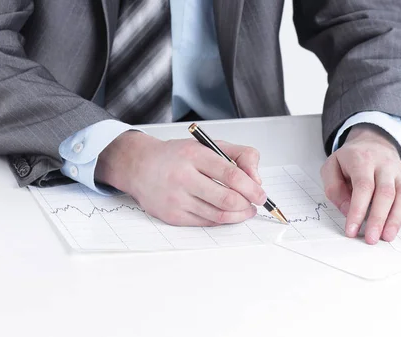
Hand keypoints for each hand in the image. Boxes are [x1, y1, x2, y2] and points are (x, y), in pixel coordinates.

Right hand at [95, 131, 266, 226]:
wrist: (139, 167)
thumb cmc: (177, 156)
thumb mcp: (209, 145)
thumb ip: (240, 156)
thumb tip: (256, 180)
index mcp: (194, 155)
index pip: (231, 175)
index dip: (251, 188)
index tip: (261, 194)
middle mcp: (183, 177)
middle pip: (227, 200)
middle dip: (247, 204)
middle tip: (255, 203)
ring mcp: (176, 199)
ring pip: (218, 216)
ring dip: (238, 215)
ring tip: (245, 210)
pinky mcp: (172, 216)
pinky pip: (206, 223)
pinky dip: (221, 220)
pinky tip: (226, 213)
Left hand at [320, 124, 400, 243]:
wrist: (373, 142)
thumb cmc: (351, 159)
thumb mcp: (331, 167)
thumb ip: (334, 188)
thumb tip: (347, 210)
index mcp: (362, 160)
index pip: (363, 186)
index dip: (357, 210)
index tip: (352, 230)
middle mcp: (384, 165)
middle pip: (386, 192)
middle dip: (378, 218)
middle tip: (371, 238)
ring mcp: (400, 173)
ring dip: (396, 219)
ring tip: (387, 237)